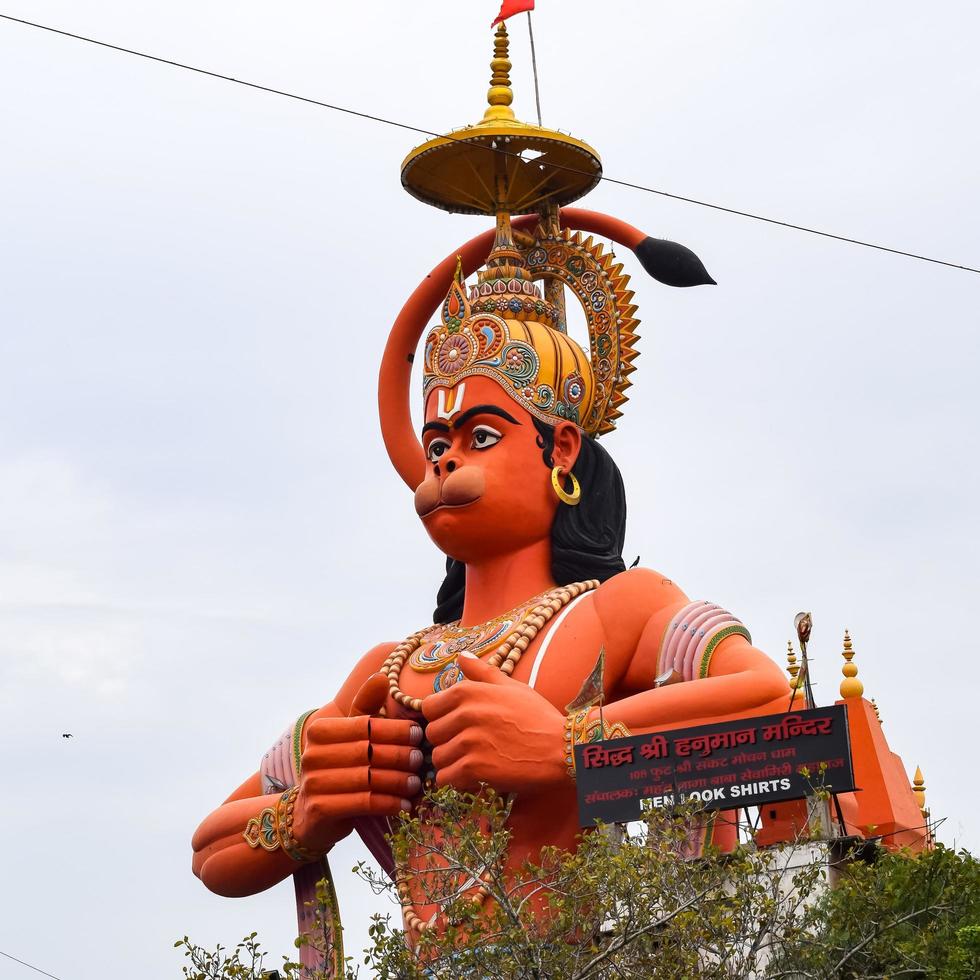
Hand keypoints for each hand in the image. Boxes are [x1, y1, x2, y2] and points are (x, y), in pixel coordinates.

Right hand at [292, 674, 422, 851]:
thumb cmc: (339, 768)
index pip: (365, 725)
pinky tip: (405, 804)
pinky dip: (389, 803)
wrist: (310, 815)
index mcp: (321, 730)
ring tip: (417, 783)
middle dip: (399, 755)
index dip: (395, 729)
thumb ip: (365, 706)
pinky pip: (363, 803)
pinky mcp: (320, 809)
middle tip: (421, 760)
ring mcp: (313, 782)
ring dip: (398, 781)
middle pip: (368, 751)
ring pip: (368, 778)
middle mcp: (312, 754)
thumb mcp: (350, 735)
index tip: (418, 734)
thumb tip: (382, 676)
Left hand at [422, 654, 565, 794]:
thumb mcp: (512, 687)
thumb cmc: (538, 717)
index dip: (441, 718)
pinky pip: (446, 778)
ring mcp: (468, 741)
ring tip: (474, 762)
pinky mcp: (474, 768)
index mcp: (468, 692)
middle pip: (432, 734)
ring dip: (453, 764)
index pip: (429, 707)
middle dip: (447, 742)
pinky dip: (458, 782)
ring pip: (438, 758)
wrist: (561, 748)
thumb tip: (462, 656)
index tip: (457, 727)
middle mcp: (464, 714)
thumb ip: (482, 672)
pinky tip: (476, 778)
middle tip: (469, 747)